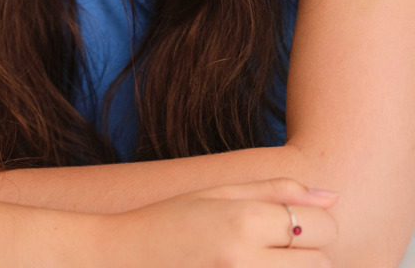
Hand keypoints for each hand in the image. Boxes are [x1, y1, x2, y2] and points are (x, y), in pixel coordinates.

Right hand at [108, 178, 337, 266]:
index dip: (317, 222)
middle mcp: (244, 262)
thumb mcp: (217, 194)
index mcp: (241, 221)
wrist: (120, 260)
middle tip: (274, 247)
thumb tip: (332, 195)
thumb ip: (276, 191)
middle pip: (321, 264)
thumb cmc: (168, 222)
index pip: (320, 225)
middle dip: (308, 254)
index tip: (295, 222)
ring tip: (261, 260)